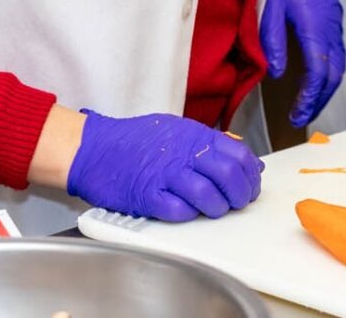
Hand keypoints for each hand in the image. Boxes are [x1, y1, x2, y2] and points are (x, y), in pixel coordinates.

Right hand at [66, 110, 262, 220]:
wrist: (94, 148)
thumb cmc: (135, 141)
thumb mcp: (177, 130)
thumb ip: (211, 143)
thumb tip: (246, 158)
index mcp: (194, 135)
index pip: (238, 154)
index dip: (250, 174)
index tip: (251, 186)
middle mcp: (183, 153)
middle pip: (227, 174)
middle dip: (240, 194)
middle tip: (238, 203)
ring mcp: (165, 174)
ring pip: (207, 194)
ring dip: (217, 207)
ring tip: (214, 210)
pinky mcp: (147, 195)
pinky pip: (178, 210)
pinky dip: (188, 214)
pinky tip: (187, 211)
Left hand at [260, 0, 345, 126]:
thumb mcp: (268, 4)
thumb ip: (272, 40)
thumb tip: (277, 73)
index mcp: (315, 23)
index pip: (318, 71)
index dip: (309, 97)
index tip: (297, 114)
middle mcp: (330, 24)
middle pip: (334, 72)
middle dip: (320, 98)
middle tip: (301, 116)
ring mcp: (334, 18)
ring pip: (339, 62)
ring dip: (326, 86)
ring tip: (309, 102)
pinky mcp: (332, 13)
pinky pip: (337, 48)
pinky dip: (329, 68)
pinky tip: (316, 74)